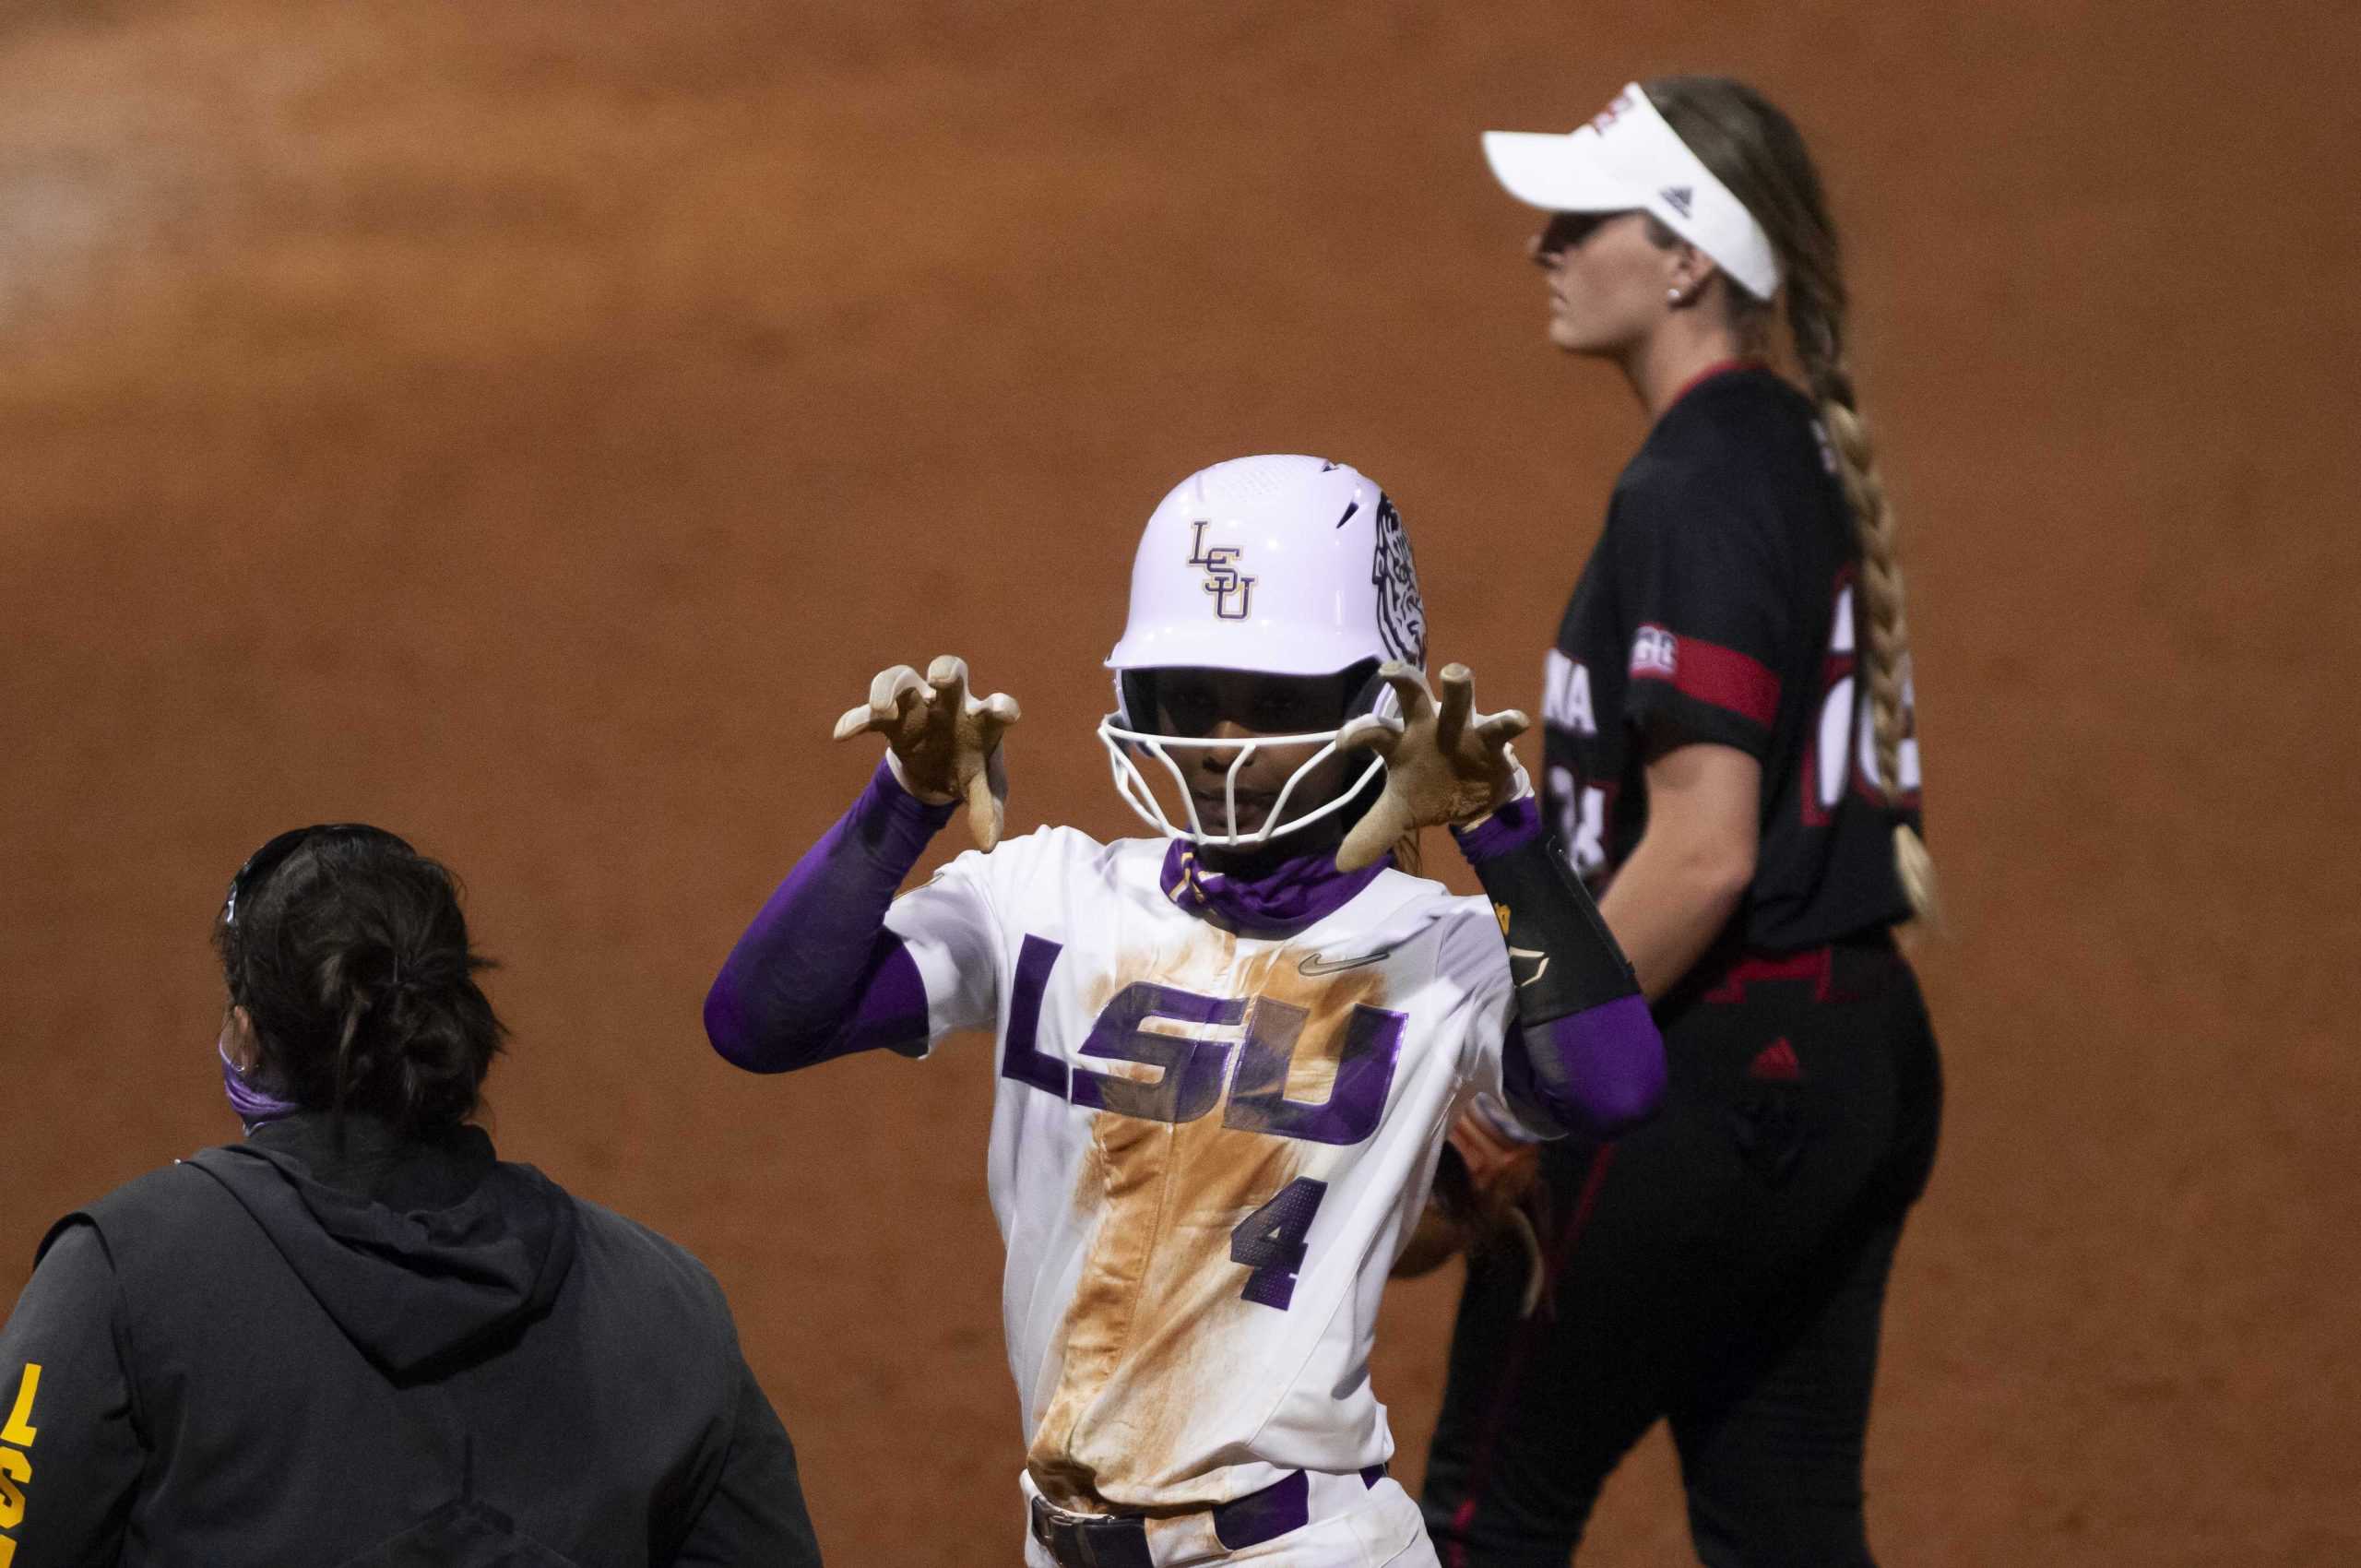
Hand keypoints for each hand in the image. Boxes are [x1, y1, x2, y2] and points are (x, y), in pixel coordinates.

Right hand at [833, 655, 1020, 850]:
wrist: (937, 769)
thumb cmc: (967, 770)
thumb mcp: (981, 793)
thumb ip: (987, 812)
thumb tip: (987, 845)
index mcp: (982, 721)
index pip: (997, 707)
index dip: (1001, 706)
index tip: (1004, 711)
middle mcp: (951, 704)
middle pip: (950, 669)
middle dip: (945, 671)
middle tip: (940, 680)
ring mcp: (918, 705)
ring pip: (902, 678)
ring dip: (889, 688)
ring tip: (880, 711)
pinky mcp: (890, 717)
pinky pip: (868, 713)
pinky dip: (855, 719)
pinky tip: (842, 735)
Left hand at [1334, 662, 1528, 871]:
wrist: (1472, 799)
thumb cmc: (1428, 790)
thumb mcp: (1400, 813)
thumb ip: (1374, 831)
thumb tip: (1343, 865)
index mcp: (1400, 741)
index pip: (1374, 730)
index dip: (1358, 731)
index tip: (1344, 742)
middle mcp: (1428, 725)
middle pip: (1412, 693)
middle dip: (1403, 678)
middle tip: (1390, 670)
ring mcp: (1461, 727)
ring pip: (1459, 697)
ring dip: (1458, 684)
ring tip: (1454, 673)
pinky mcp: (1491, 739)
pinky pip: (1501, 726)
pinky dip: (1509, 721)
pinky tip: (1518, 721)